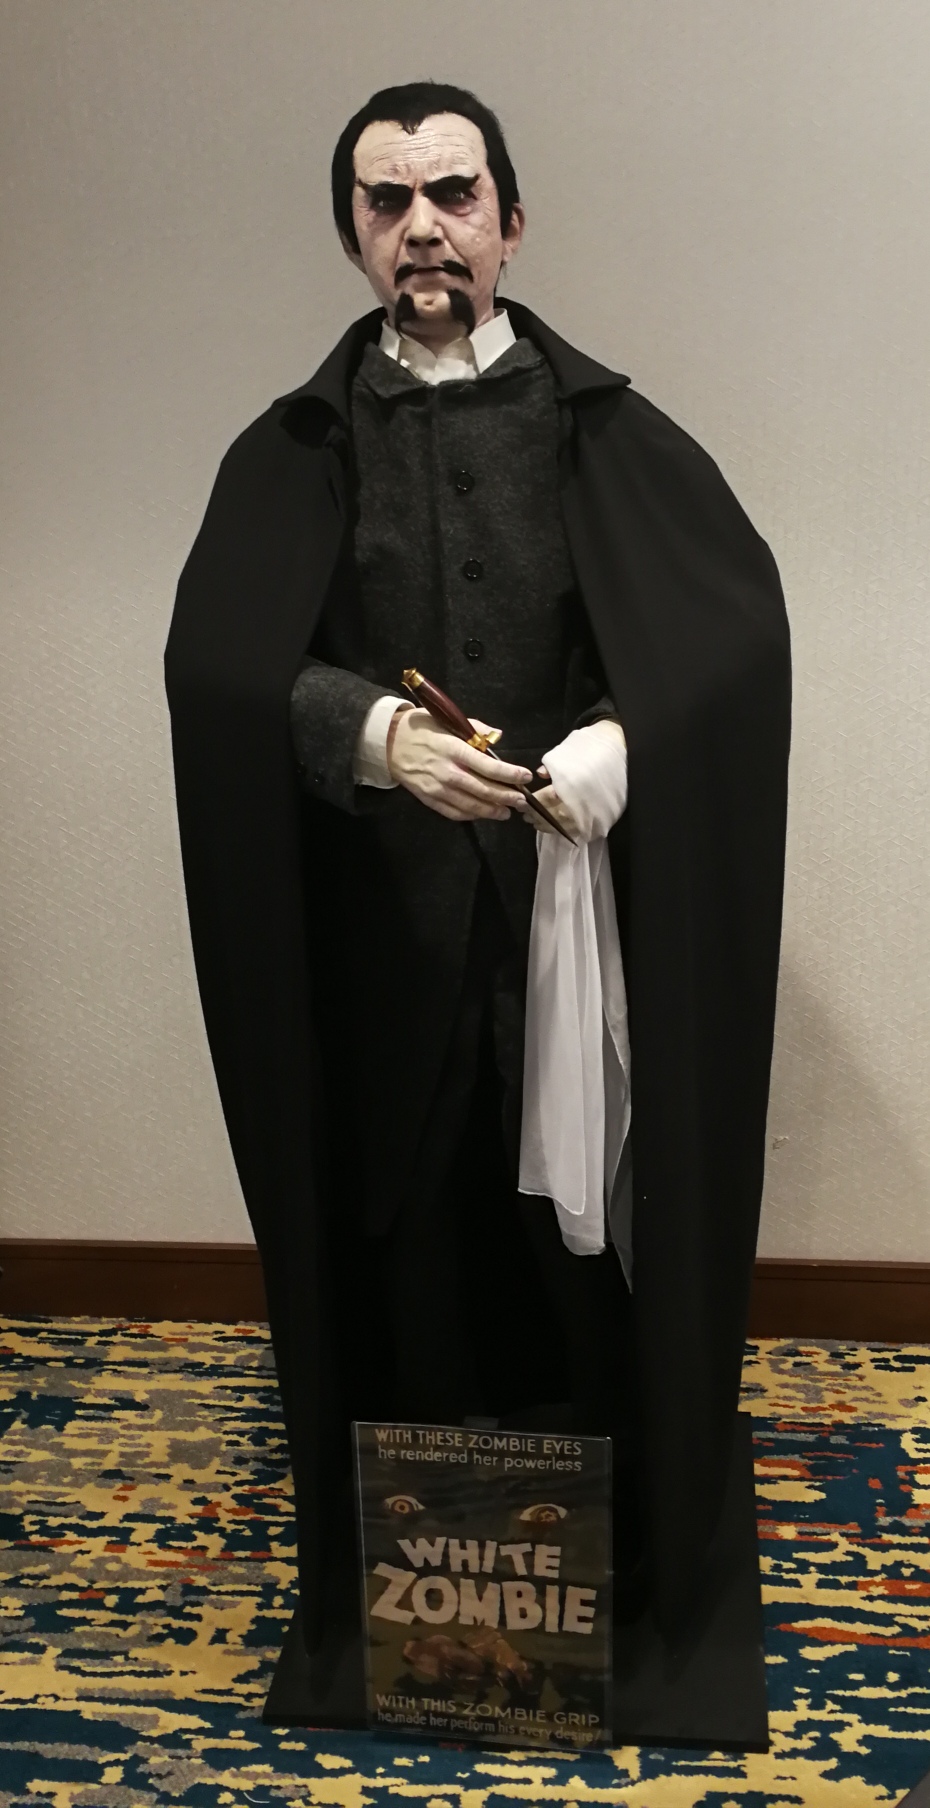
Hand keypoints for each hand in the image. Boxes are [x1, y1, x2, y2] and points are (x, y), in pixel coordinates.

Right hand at [387, 708, 531, 823]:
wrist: (388, 743)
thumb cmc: (420, 728)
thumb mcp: (447, 721)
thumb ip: (474, 729)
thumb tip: (496, 736)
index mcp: (454, 749)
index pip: (489, 766)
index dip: (510, 774)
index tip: (525, 776)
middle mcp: (448, 771)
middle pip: (484, 789)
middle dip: (507, 797)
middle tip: (521, 801)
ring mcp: (438, 788)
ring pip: (471, 805)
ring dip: (492, 810)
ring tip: (506, 812)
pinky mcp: (429, 799)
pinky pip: (454, 812)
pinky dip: (471, 815)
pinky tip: (482, 814)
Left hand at [521, 718, 626, 835]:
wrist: (621, 752)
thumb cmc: (590, 750)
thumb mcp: (566, 753)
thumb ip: (551, 767)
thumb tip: (540, 775)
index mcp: (567, 787)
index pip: (543, 801)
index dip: (531, 804)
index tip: (522, 804)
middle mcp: (577, 804)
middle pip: (551, 816)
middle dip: (537, 817)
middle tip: (527, 817)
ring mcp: (590, 815)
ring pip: (564, 826)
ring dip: (549, 826)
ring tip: (538, 823)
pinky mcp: (600, 820)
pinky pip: (578, 830)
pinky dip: (565, 829)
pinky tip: (557, 825)